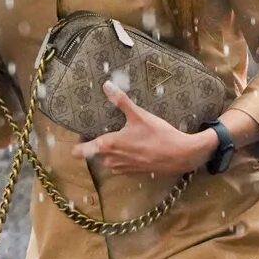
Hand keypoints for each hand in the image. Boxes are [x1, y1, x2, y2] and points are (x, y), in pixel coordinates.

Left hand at [73, 81, 215, 177]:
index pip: (79, 152)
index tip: (81, 134)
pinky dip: (122, 157)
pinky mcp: (133, 172)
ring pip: (106, 161)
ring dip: (109, 152)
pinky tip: (132, 147)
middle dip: (95, 145)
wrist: (180, 155)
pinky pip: (119, 165)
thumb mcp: (138, 115)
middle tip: (103, 131)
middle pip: (93, 155)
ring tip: (119, 138)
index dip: (78, 143)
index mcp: (107, 146)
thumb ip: (120, 101)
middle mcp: (111, 160)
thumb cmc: (158, 135)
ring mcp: (122, 168)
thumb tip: (106, 85)